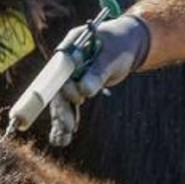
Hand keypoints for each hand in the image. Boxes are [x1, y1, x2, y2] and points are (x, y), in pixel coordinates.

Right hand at [49, 15, 150, 146]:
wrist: (126, 43)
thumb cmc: (119, 44)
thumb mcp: (111, 56)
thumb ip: (98, 72)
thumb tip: (85, 90)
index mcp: (69, 49)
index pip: (58, 70)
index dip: (60, 86)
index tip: (72, 100)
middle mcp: (65, 64)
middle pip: (58, 88)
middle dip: (61, 109)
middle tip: (67, 127)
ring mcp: (69, 77)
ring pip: (62, 101)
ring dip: (62, 120)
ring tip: (61, 140)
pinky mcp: (76, 87)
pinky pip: (68, 106)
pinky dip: (66, 120)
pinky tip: (63, 138)